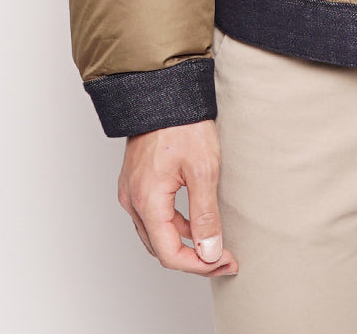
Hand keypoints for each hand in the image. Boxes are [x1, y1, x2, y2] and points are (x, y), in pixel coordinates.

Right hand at [117, 119, 238, 275]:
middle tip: (224, 256)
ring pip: (156, 234)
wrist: (165, 91)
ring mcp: (131, 191)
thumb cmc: (183, 124)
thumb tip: (210, 253)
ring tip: (214, 241)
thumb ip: (205, 216)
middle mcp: (133, 201)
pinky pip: (152, 217)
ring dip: (184, 243)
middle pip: (161, 249)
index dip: (199, 265)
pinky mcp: (136, 182)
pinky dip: (174, 225)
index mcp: (147, 201)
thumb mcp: (204, 170)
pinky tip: (196, 220)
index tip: (225, 261)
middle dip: (193, 258)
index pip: (170, 254)